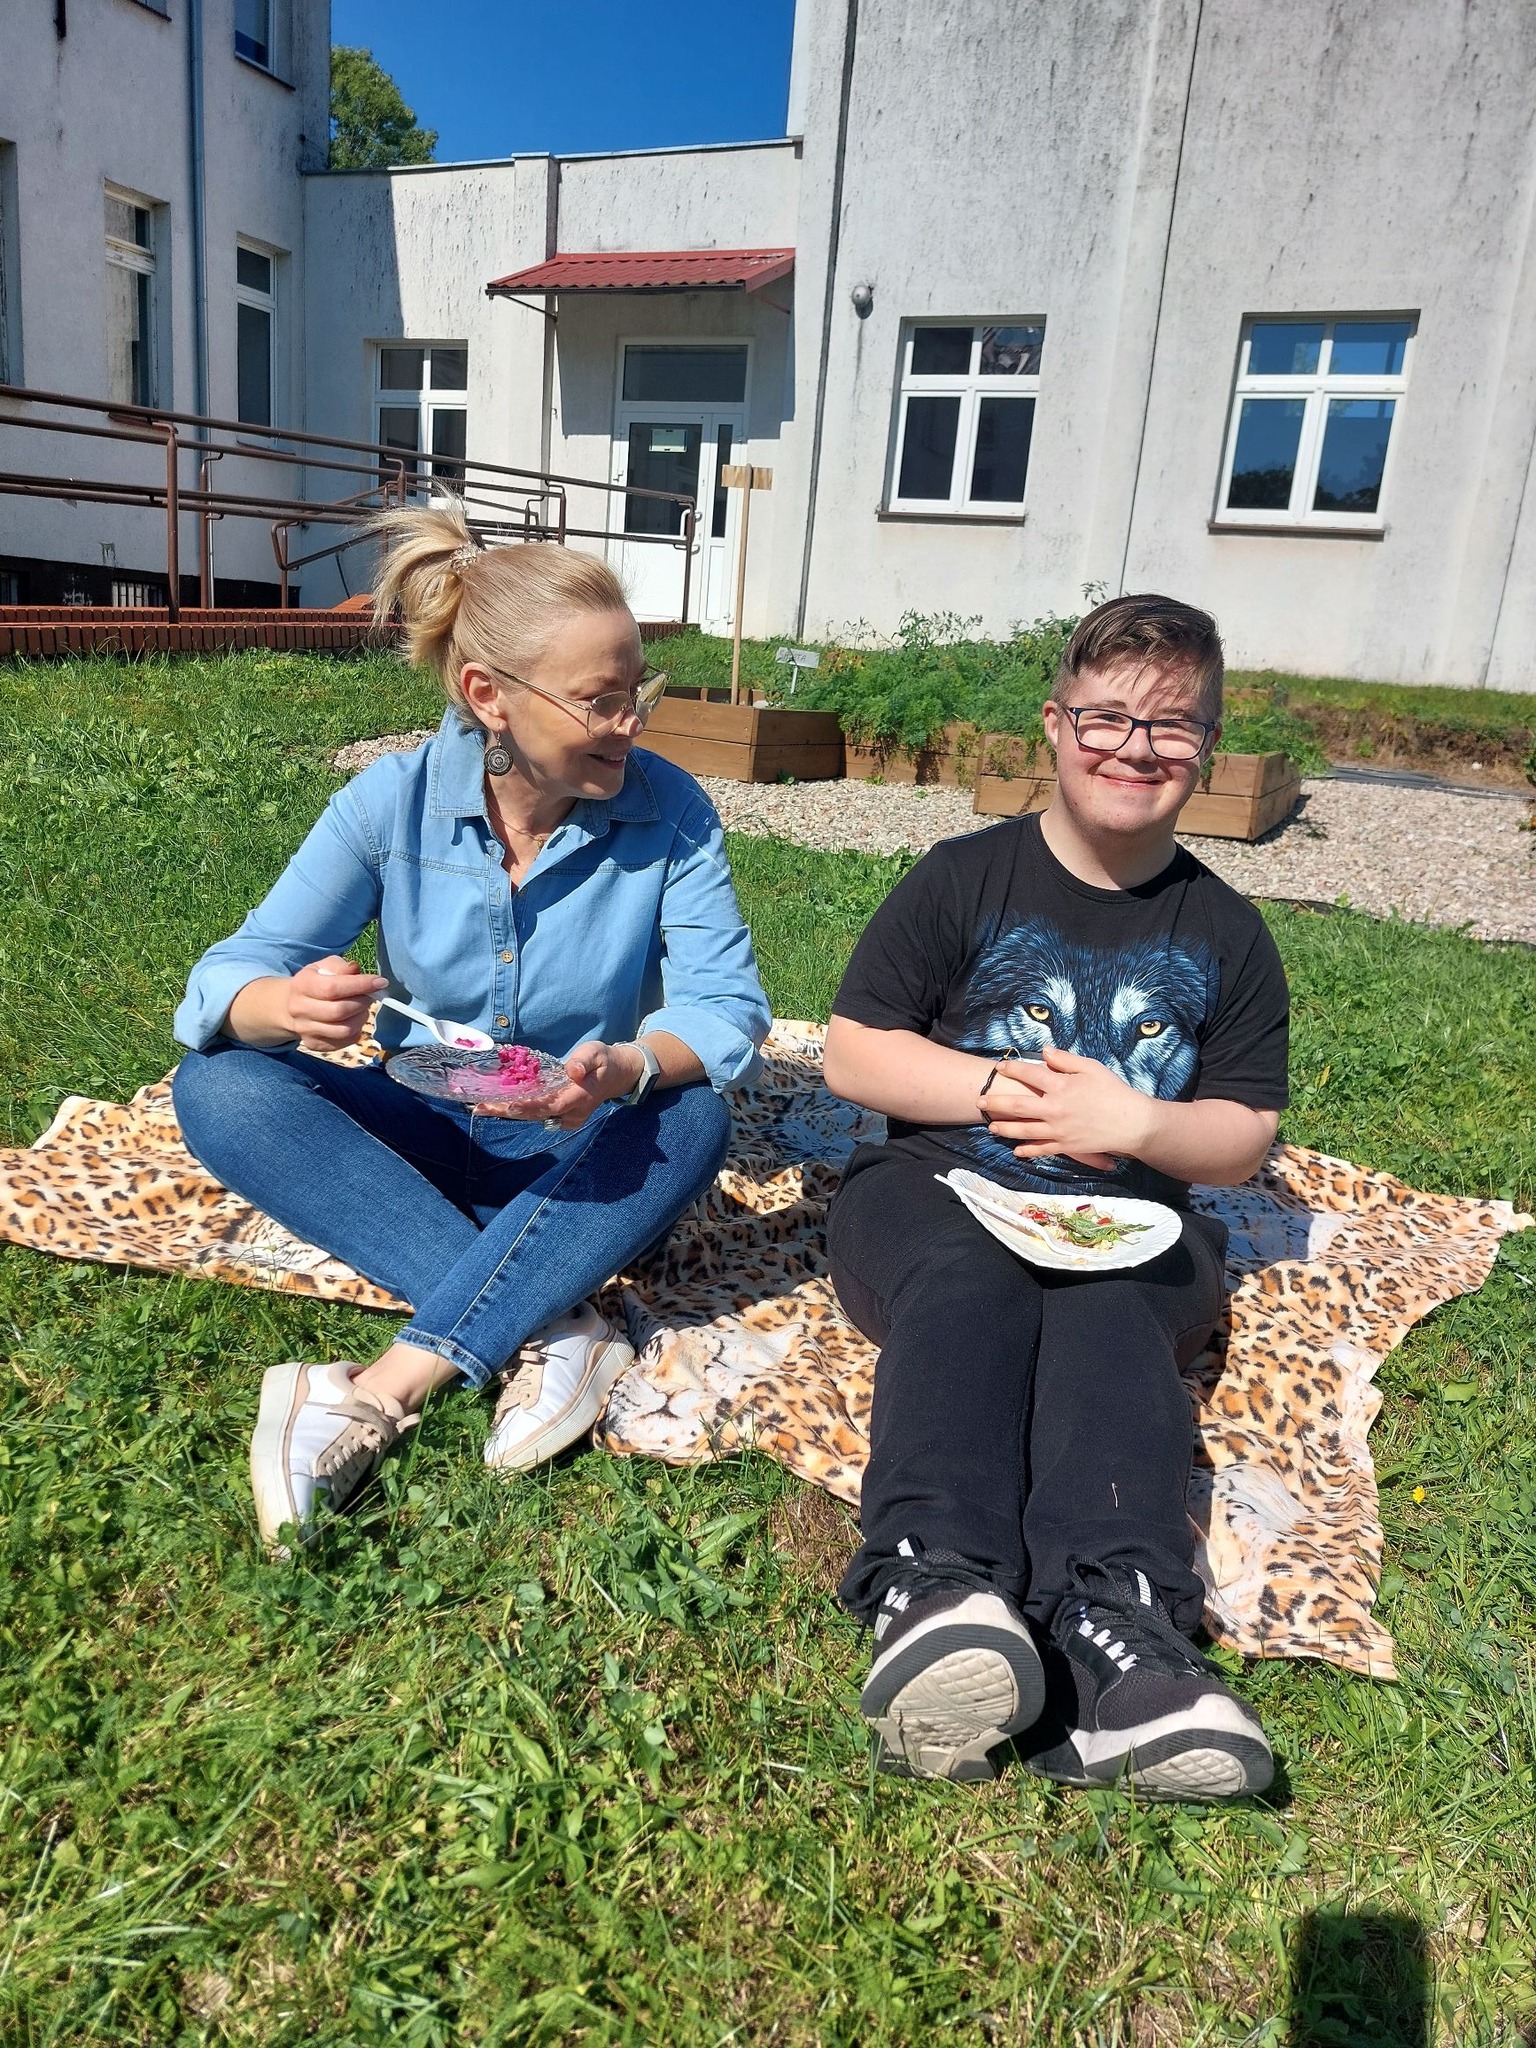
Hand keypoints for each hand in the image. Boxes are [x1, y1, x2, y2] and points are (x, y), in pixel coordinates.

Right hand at [285, 956, 388, 1050]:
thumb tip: (355, 970)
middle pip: (339, 1011)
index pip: (333, 988)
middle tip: (370, 996)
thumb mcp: (325, 966)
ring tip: (361, 1008)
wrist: (292, 1005)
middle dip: (362, 1003)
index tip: (380, 982)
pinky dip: (356, 1031)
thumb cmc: (316, 981)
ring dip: (361, 1018)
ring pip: (344, 1030)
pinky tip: (353, 1020)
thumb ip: (341, 967)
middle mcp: (299, 1009)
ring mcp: (305, 1029)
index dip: (360, 985)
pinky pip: (344, 1041)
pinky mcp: (314, 1044)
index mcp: (302, 985)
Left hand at [478, 1038, 643, 1128]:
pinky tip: (495, 1104)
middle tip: (479, 1107)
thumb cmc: (604, 1060)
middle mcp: (572, 1112)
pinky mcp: (559, 1115)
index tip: (508, 1105)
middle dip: (507, 1111)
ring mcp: (566, 1117)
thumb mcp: (597, 1052)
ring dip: (506, 1112)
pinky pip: (535, 1115)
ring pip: (533, 1117)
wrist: (616, 1076)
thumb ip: (585, 1061)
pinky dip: (515, 1110)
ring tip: (480, 1107)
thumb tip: (572, 1070)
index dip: (529, 1106)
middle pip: (536, 1114)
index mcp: (581, 1096)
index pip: (552, 1105)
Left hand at [978, 1044, 1155, 1171]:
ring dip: (1005, 1129)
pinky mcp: (1066, 1146)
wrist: (1132, 1123)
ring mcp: (1059, 1130)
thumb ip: (1066, 1060)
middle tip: (980, 1102)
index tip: (999, 1067)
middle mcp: (1055, 1109)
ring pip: (1024, 1130)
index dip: (1012, 1069)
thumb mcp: (1092, 1068)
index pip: (1029, 1075)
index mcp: (1062, 1086)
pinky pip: (1041, 1149)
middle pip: (1018, 1106)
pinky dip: (1027, 1151)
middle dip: (996, 1103)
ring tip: (990, 1127)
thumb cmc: (1114, 1092)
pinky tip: (1015, 1150)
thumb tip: (1044, 1052)